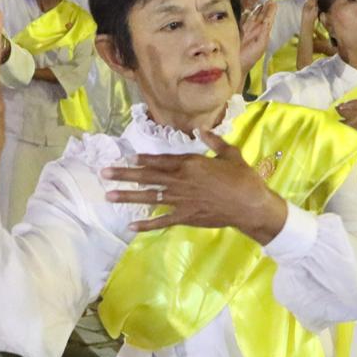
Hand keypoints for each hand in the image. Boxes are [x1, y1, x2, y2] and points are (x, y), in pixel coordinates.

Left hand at [103, 130, 287, 241]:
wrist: (251, 206)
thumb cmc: (243, 178)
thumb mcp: (231, 154)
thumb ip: (214, 142)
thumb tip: (201, 130)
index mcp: (191, 164)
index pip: (161, 160)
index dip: (143, 159)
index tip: (128, 157)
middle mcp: (181, 181)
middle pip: (148, 176)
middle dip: (125, 174)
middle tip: (104, 173)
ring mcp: (181, 200)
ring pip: (150, 197)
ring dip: (128, 196)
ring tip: (109, 195)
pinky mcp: (186, 217)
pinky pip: (162, 221)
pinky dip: (146, 225)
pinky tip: (131, 227)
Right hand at [236, 0, 275, 74]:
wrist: (235, 66)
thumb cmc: (249, 58)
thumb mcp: (260, 44)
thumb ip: (264, 32)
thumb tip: (268, 20)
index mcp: (261, 32)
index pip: (266, 18)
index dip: (269, 9)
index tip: (272, 0)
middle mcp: (252, 28)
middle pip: (257, 13)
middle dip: (260, 3)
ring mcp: (243, 27)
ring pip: (248, 12)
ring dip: (252, 3)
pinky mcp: (233, 27)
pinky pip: (238, 16)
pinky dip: (241, 8)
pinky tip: (243, 2)